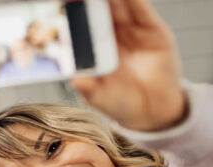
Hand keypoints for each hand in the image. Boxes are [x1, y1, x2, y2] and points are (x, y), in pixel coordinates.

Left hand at [70, 0, 186, 131]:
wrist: (155, 109)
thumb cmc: (122, 103)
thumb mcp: (102, 98)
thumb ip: (89, 89)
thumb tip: (76, 80)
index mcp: (91, 48)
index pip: (78, 24)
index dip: (69, 11)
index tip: (56, 4)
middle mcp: (109, 34)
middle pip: (96, 8)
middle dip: (86, 0)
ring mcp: (130, 29)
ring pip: (117, 4)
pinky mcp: (151, 28)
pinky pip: (141, 10)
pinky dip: (133, 0)